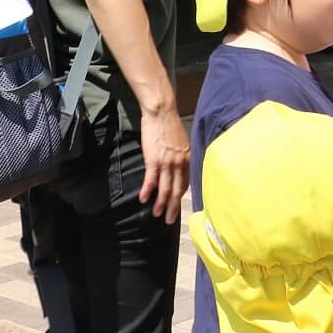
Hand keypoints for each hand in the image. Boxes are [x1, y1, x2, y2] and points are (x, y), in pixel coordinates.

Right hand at [138, 104, 190, 224]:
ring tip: (157, 215)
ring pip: (164, 189)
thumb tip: (178, 164)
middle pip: (177, 191)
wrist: (161, 111)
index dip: (180, 196)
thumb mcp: (182, 141)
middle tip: (169, 220)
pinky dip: (148, 191)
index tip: (176, 206)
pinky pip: (151, 180)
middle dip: (172, 207)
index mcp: (188, 159)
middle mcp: (180, 163)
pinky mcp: (153, 160)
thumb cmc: (170, 123)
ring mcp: (167, 163)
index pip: (186, 183)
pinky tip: (143, 199)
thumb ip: (181, 155)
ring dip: (160, 204)